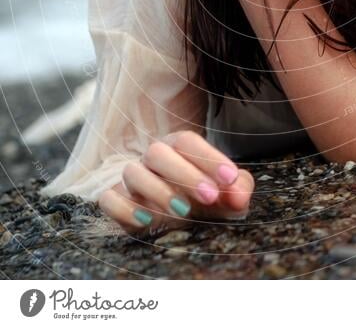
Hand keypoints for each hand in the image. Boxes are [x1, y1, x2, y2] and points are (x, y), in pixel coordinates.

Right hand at [97, 131, 254, 234]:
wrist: (177, 219)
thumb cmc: (204, 199)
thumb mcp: (227, 195)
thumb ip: (238, 189)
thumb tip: (239, 194)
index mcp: (178, 147)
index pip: (188, 141)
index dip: (208, 157)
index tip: (230, 178)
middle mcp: (152, 158)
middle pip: (159, 152)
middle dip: (185, 174)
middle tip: (210, 196)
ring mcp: (132, 178)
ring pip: (133, 172)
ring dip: (158, 191)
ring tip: (184, 211)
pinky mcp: (116, 200)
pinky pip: (109, 198)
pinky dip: (125, 209)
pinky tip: (148, 221)